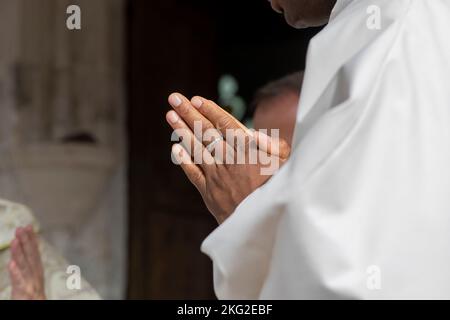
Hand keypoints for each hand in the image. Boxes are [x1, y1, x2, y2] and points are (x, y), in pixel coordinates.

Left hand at [8, 225, 45, 299]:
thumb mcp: (33, 283)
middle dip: (26, 241)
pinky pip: (19, 283)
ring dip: (19, 253)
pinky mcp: (24, 294)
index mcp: (37, 273)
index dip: (31, 239)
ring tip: (14, 241)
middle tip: (20, 228)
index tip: (28, 226)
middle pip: (31, 256)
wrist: (37, 309)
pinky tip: (11, 264)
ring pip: (24, 267)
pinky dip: (16, 273)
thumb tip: (19, 258)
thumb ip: (28, 271)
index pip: (34, 253)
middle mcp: (36, 277)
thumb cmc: (34, 299)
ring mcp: (31, 285)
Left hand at [166, 93, 289, 223]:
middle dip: (188, 113)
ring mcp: (216, 175)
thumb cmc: (280, 191)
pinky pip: (192, 173)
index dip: (209, 110)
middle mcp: (228, 158)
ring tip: (169, 116)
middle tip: (174, 98)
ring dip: (181, 131)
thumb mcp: (286, 165)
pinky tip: (175, 148)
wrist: (264, 224)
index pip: (224, 123)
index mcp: (247, 149)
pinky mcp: (209, 192)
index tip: (196, 99)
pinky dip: (183, 160)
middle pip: (204, 131)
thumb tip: (252, 132)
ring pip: (195, 148)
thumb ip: (273, 146)